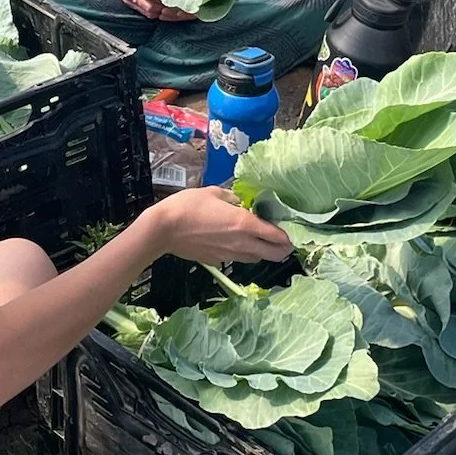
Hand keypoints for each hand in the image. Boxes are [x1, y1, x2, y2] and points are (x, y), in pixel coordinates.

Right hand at [108, 0, 185, 21]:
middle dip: (165, 9)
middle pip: (149, 7)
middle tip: (179, 8)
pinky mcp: (129, 4)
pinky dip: (156, 14)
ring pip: (148, 12)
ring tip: (175, 12)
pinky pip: (144, 13)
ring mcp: (127, 0)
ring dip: (162, 14)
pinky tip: (165, 12)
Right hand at [149, 185, 294, 266]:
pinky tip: (234, 244)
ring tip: (261, 242)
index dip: (288, 236)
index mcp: (244, 224)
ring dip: (263, 252)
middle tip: (284, 243)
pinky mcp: (218, 261)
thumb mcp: (213, 193)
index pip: (277, 236)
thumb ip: (232, 198)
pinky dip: (242, 254)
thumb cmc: (188, 206)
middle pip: (273, 254)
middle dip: (282, 250)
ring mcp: (230, 255)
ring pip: (256, 259)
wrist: (163, 229)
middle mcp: (242, 243)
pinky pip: (237, 259)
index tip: (292, 232)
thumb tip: (240, 203)